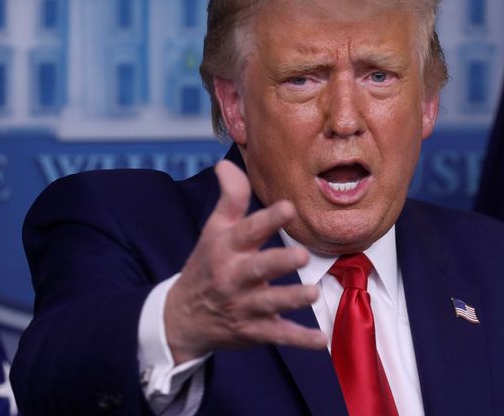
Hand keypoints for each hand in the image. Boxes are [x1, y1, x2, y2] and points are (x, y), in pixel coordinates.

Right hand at [164, 160, 328, 363]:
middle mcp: (234, 277)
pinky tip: (322, 339)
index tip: (288, 207)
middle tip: (300, 256)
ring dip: (291, 299)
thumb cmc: (206, 265)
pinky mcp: (253, 331)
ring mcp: (244, 306)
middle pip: (258, 268)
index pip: (247, 230)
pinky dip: (300, 339)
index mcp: (226, 248)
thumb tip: (224, 163)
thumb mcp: (213, 230)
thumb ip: (229, 198)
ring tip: (312, 293)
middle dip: (278, 263)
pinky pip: (279, 336)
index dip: (267, 219)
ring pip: (270, 303)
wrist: (182, 318)